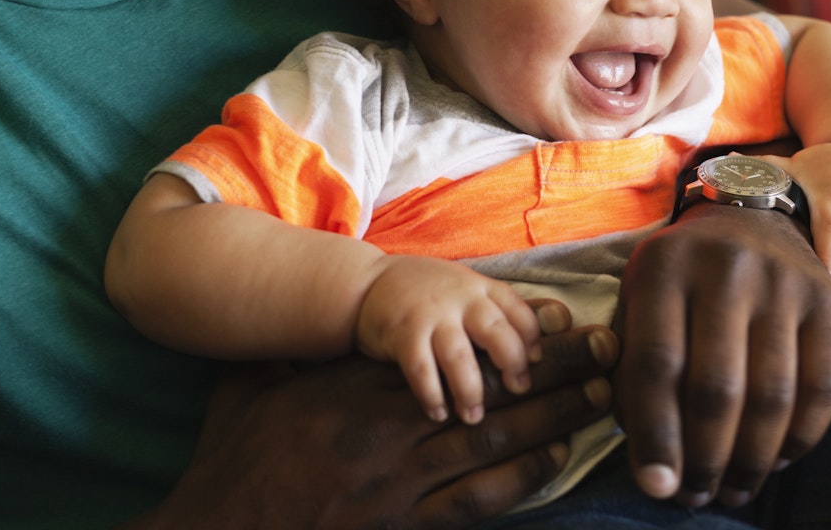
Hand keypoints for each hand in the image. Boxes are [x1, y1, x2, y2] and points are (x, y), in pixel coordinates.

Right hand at [126, 303, 618, 529]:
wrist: (222, 525)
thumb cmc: (234, 455)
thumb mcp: (252, 386)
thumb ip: (288, 352)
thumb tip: (299, 321)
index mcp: (361, 389)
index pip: (454, 353)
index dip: (510, 339)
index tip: (558, 322)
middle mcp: (391, 430)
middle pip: (494, 395)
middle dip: (556, 374)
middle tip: (608, 354)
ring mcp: (401, 482)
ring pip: (496, 445)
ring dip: (554, 421)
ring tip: (599, 400)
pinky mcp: (404, 524)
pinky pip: (476, 500)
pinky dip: (522, 479)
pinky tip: (555, 460)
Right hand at [357, 256, 541, 423]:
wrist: (366, 285)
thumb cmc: (428, 294)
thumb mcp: (467, 291)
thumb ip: (502, 312)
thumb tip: (556, 334)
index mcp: (481, 289)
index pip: (520, 312)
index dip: (533, 341)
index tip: (537, 367)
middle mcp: (459, 299)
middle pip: (496, 331)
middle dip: (512, 364)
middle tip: (517, 393)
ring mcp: (430, 315)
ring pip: (459, 356)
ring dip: (471, 389)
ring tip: (474, 417)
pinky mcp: (401, 333)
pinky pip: (419, 368)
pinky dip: (431, 393)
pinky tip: (438, 412)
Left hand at [612, 203, 830, 508]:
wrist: (749, 217)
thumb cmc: (680, 279)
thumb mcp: (639, 299)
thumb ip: (631, 367)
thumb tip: (648, 456)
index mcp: (665, 267)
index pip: (656, 363)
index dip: (656, 434)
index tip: (656, 487)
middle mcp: (725, 268)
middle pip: (717, 386)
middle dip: (705, 458)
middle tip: (695, 496)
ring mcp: (783, 283)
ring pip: (772, 394)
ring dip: (752, 459)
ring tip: (733, 491)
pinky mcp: (829, 302)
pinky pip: (823, 387)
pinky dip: (801, 438)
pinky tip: (776, 462)